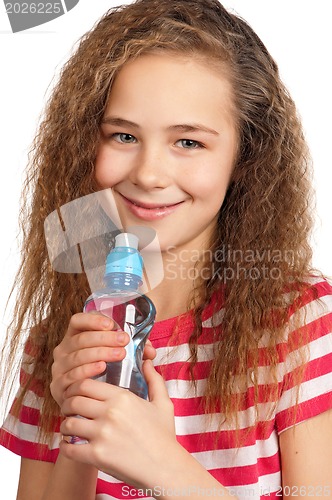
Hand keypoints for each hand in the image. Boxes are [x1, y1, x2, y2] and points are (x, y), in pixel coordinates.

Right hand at [50, 312, 155, 408]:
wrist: (87, 406)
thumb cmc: (103, 376)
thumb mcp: (116, 358)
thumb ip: (133, 350)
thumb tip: (150, 351)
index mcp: (75, 337)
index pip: (78, 321)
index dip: (92, 320)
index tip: (111, 324)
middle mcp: (64, 350)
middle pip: (81, 339)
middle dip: (104, 338)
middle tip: (124, 341)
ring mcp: (59, 368)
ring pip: (78, 356)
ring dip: (100, 353)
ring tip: (119, 354)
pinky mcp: (58, 386)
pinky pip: (72, 376)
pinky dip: (87, 370)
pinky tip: (101, 368)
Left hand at [59, 360, 178, 488]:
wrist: (166, 468)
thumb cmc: (164, 436)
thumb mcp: (163, 403)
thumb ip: (154, 380)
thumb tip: (148, 362)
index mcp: (122, 397)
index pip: (86, 384)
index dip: (76, 387)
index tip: (75, 393)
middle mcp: (110, 413)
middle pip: (74, 401)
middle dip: (67, 404)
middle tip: (69, 410)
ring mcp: (102, 434)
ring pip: (69, 423)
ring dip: (66, 426)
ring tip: (70, 428)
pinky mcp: (97, 456)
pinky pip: (69, 449)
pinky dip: (65, 447)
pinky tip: (71, 446)